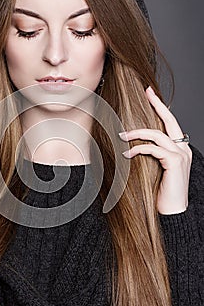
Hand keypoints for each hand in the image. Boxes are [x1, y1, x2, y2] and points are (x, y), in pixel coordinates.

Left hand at [119, 86, 192, 214]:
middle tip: (146, 92)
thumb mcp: (154, 169)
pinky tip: (127, 155)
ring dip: (137, 133)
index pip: (170, 123)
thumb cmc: (161, 193)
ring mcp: (181, 155)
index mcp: (179, 149)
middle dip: (158, 104)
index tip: (150, 93)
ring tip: (121, 136)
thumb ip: (150, 154)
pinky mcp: (175, 163)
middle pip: (170, 120)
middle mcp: (183, 149)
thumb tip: (131, 144)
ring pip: (158, 134)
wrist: (172, 212)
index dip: (161, 107)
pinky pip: (154, 149)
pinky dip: (139, 149)